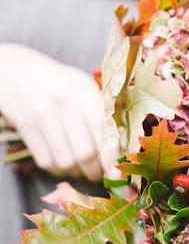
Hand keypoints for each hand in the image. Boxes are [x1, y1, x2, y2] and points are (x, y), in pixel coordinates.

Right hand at [0, 45, 103, 180]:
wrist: (14, 69)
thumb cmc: (58, 81)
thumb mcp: (83, 87)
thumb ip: (101, 112)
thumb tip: (118, 148)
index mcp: (85, 91)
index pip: (103, 131)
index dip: (110, 157)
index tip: (115, 172)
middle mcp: (65, 102)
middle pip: (85, 153)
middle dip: (94, 171)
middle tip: (98, 174)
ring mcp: (42, 114)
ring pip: (65, 161)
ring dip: (75, 172)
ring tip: (79, 169)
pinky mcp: (25, 125)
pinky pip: (45, 160)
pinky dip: (56, 169)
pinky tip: (61, 164)